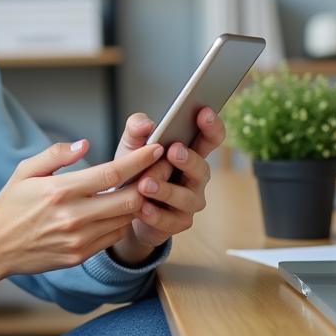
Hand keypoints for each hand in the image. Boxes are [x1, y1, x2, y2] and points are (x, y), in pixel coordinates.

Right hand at [0, 140, 163, 294]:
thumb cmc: (10, 206)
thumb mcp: (25, 171)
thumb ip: (56, 155)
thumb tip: (85, 144)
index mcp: (59, 191)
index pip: (112, 173)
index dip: (139, 161)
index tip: (156, 149)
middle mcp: (73, 217)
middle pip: (129, 199)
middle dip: (151, 181)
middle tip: (161, 167)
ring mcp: (79, 239)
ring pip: (126, 219)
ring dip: (139, 202)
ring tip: (144, 186)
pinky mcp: (80, 255)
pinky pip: (113, 236)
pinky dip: (122, 221)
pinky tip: (120, 209)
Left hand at [108, 108, 225, 266]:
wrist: (124, 206)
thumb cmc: (135, 170)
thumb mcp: (131, 146)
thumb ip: (137, 129)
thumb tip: (147, 123)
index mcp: (189, 152)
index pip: (210, 138)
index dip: (212, 126)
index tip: (204, 112)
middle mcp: (195, 177)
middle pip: (202, 168)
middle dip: (189, 159)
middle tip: (173, 151)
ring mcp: (189, 201)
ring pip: (187, 197)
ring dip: (167, 190)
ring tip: (146, 184)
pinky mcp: (178, 222)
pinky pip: (170, 220)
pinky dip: (156, 214)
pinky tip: (142, 208)